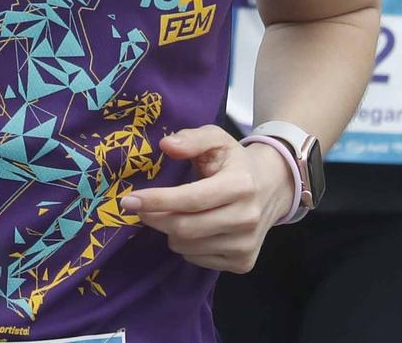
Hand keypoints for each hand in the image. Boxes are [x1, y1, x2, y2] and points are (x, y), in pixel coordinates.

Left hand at [120, 126, 294, 273]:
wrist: (273, 187)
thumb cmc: (235, 162)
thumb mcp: (216, 139)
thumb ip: (191, 138)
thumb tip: (166, 145)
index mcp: (240, 185)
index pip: (191, 199)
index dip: (157, 201)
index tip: (128, 200)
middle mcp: (247, 218)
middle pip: (184, 228)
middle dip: (155, 218)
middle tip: (140, 207)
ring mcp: (247, 244)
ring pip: (187, 247)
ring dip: (171, 231)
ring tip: (178, 213)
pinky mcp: (244, 262)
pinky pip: (197, 259)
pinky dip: (187, 245)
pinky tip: (197, 227)